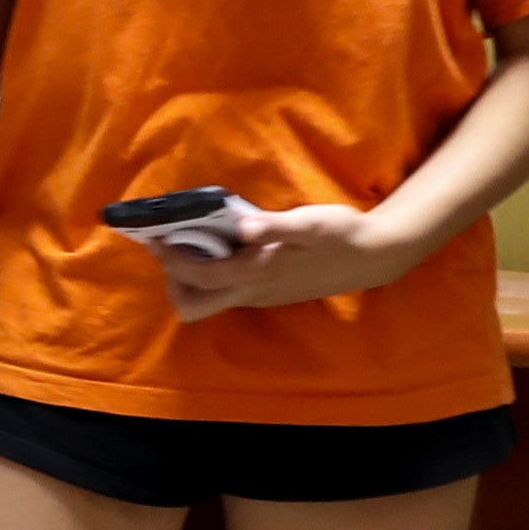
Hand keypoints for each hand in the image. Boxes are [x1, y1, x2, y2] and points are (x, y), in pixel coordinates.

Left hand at [159, 201, 422, 324]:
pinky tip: (220, 247)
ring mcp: (260, 296)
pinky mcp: (268, 292)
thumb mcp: (310, 224)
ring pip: (209, 301)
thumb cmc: (341, 235)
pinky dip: (211, 274)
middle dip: (174, 280)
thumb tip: (243, 227)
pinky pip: (226, 291)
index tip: (156, 238)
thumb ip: (275, 226)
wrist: (373, 257)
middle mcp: (253, 293)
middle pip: (194, 305)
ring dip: (190, 278)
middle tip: (171, 245)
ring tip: (192, 242)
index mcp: (257, 275)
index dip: (171, 260)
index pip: (198, 277)